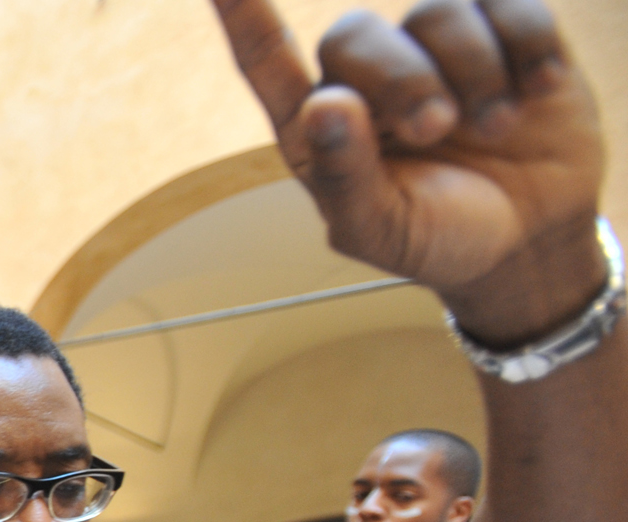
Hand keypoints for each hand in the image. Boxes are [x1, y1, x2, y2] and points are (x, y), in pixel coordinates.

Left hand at [212, 0, 605, 343]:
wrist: (529, 238)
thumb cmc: (436, 238)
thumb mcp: (381, 228)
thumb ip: (344, 175)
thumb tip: (325, 104)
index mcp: (319, 126)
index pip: (267, 63)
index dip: (244, 18)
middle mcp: (367, 78)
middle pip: (355, 34)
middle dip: (401, 79)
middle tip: (436, 129)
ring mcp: (435, 49)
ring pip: (438, 10)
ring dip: (473, 71)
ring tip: (496, 127)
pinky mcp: (504, 30)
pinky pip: (509, 0)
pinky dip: (526, 44)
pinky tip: (537, 90)